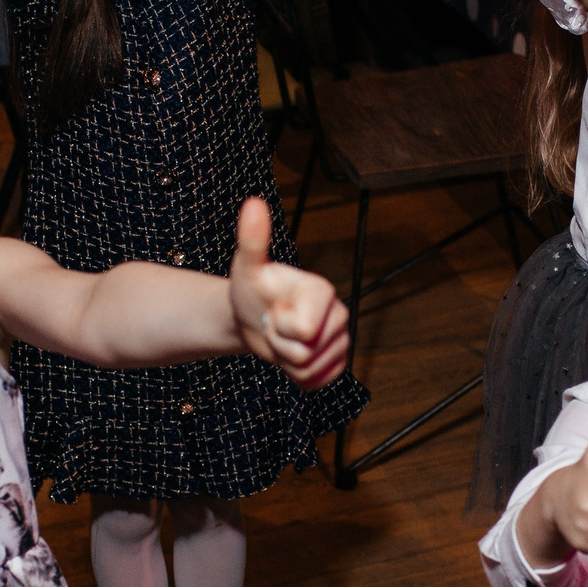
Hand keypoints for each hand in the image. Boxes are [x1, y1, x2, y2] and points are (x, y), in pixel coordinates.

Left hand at [228, 198, 349, 387]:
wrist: (252, 316)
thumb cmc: (251, 289)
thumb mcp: (247, 267)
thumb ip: (252, 238)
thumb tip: (253, 202)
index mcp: (323, 291)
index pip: (303, 330)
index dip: (280, 326)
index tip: (275, 309)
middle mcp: (340, 315)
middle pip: (305, 354)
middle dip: (279, 345)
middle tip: (274, 325)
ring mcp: (340, 342)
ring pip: (308, 370)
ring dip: (285, 361)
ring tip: (281, 337)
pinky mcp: (335, 365)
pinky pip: (314, 384)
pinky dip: (295, 376)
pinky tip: (289, 354)